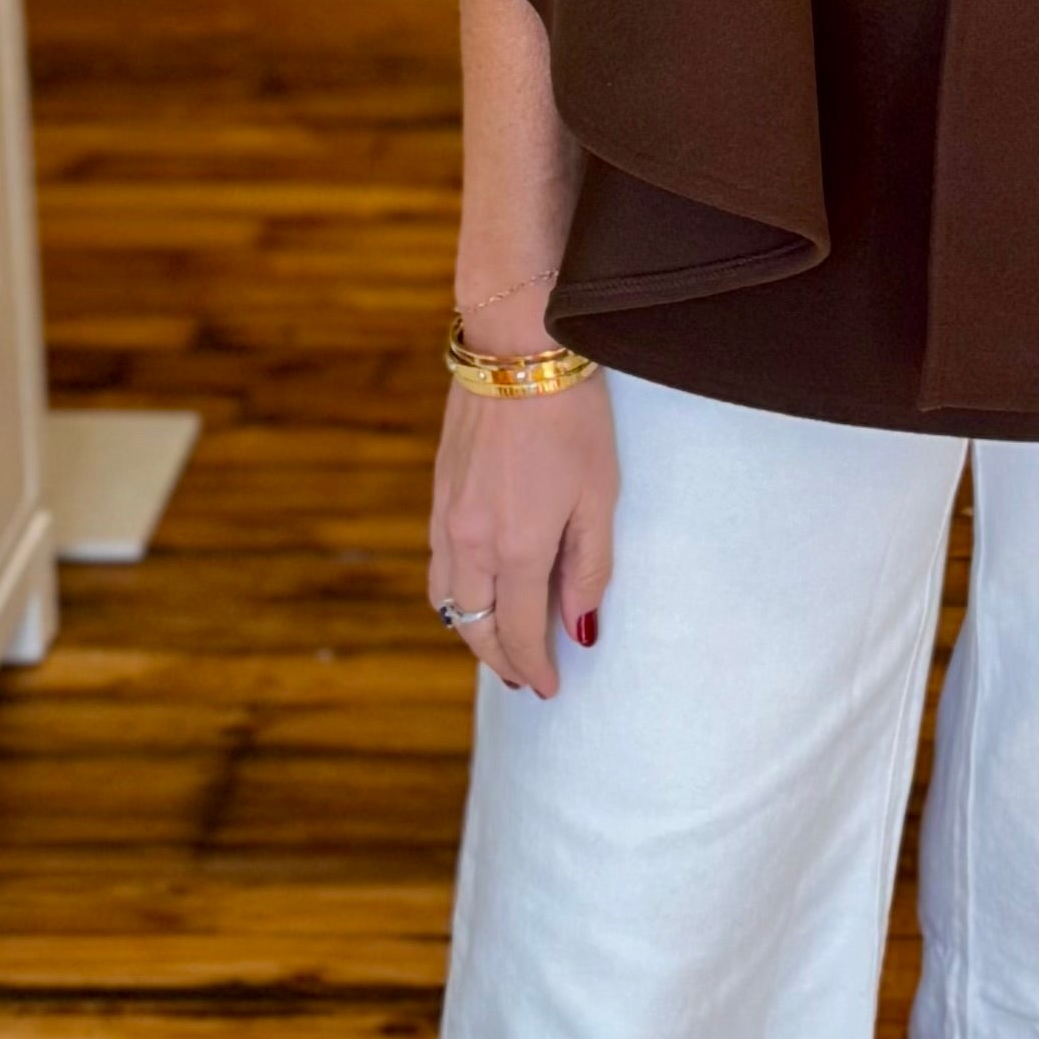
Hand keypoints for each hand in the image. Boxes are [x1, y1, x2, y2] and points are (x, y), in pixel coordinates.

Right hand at [428, 368, 618, 694]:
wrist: (515, 350)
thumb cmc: (572, 418)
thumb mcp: (600, 495)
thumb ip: (588, 567)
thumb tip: (579, 628)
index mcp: (516, 548)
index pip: (520, 633)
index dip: (535, 668)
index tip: (552, 688)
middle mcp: (471, 542)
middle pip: (475, 627)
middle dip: (500, 661)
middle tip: (525, 679)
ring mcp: (446, 517)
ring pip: (447, 600)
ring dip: (472, 631)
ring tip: (498, 645)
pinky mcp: (438, 493)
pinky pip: (439, 564)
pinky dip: (456, 594)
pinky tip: (477, 591)